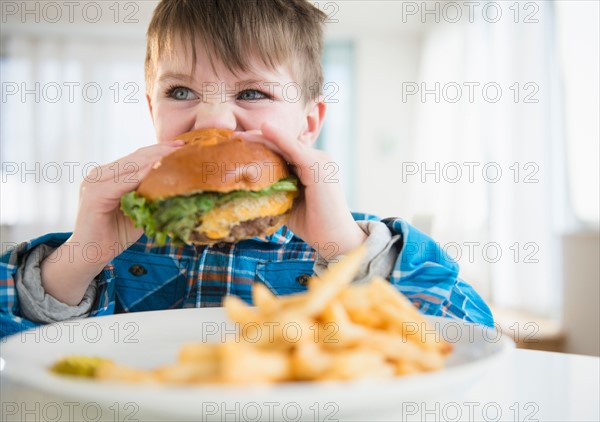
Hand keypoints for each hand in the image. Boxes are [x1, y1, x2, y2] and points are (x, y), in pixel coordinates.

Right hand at [71, 140, 183, 261]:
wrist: (90, 255)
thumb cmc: (115, 234)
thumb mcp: (138, 210)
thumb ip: (149, 194)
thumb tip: (176, 185)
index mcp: (108, 175)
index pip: (137, 157)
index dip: (159, 150)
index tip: (183, 146)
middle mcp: (99, 174)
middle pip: (136, 157)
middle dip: (161, 150)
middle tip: (184, 146)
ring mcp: (95, 182)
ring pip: (131, 165)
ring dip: (155, 159)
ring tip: (177, 155)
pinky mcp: (95, 194)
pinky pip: (124, 181)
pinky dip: (143, 175)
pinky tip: (159, 171)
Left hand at [236, 124, 366, 258]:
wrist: (336, 240)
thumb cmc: (314, 225)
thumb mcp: (289, 203)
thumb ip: (275, 191)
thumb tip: (248, 189)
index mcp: (311, 166)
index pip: (283, 151)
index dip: (261, 146)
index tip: (237, 147)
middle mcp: (317, 159)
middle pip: (282, 145)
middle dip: (257, 140)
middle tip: (231, 139)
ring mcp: (319, 161)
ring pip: (285, 145)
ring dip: (262, 138)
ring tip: (240, 136)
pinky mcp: (317, 167)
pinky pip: (294, 149)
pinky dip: (279, 138)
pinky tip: (263, 129)